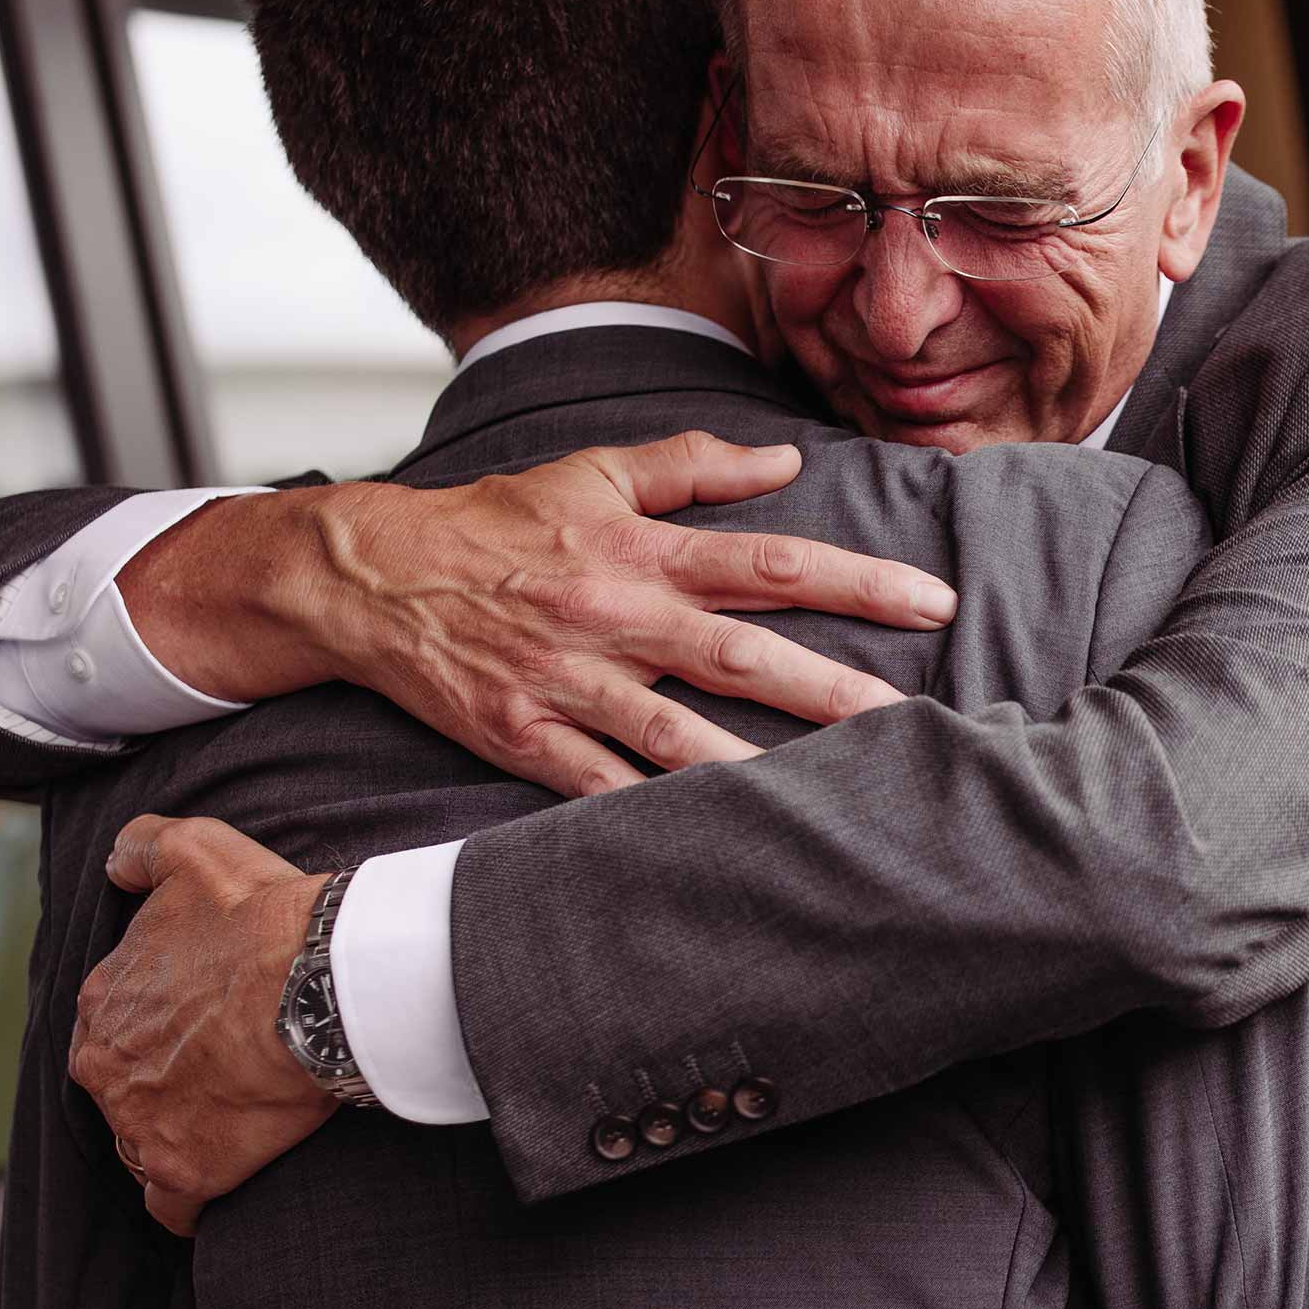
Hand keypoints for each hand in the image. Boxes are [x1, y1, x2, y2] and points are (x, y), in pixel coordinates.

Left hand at [71, 815, 337, 1234]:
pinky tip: (226, 1181)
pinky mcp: (184, 1171)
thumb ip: (145, 846)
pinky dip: (191, 1200)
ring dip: (181, 1136)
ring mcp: (138, 1123)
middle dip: (165, 1084)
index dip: (166, 1024)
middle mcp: (104, 1065)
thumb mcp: (198, 852)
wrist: (320, 985)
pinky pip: (171, 1206)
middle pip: (124, 1086)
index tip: (214, 1021)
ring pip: (144, 1143)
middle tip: (231, 1072)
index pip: (118, 1023)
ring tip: (241, 1121)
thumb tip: (116, 864)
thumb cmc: (263, 920)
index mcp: (105, 999)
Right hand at [124, 433, 957, 796]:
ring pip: (680, 736)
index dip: (861, 584)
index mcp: (644, 552)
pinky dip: (654, 819)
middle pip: (745, 658)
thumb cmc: (496, 521)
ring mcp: (572, 685)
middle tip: (915, 724)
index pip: (776, 565)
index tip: (936, 604)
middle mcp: (618, 618)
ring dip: (761, 770)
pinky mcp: (527, 741)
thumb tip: (786, 458)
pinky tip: (718, 850)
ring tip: (838, 802)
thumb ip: (694, 464)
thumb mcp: (594, 470)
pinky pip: (602, 789)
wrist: (372, 575)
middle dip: (835, 692)